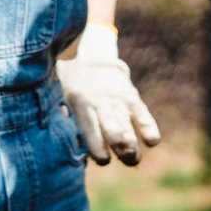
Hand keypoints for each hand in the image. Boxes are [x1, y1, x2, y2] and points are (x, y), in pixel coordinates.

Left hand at [56, 23, 161, 165]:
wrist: (91, 51)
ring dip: (132, 144)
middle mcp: (100, 103)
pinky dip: (148, 127)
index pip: (91, 132)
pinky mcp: (130, 95)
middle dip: (120, 148)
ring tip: (133, 159)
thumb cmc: (71, 80)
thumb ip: (62, 117)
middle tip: (124, 159)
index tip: (103, 160)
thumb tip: (62, 143)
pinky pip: (142, 113)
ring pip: (127, 124)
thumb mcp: (59, 94)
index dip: (98, 150)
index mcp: (80, 104)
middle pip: (113, 129)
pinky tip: (152, 141)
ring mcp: (117, 99)